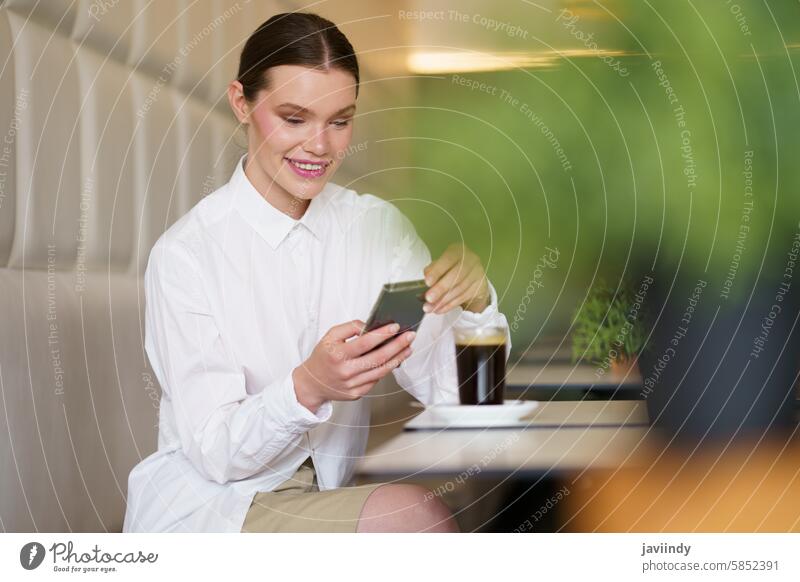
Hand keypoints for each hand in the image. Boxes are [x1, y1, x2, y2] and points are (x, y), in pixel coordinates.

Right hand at [292, 320, 416, 412]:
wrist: (312, 384)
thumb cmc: (323, 357)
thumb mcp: (330, 336)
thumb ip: (350, 327)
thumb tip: (370, 327)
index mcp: (337, 354)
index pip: (365, 342)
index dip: (382, 334)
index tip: (396, 327)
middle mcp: (345, 371)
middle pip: (378, 358)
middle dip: (397, 345)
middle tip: (409, 336)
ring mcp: (352, 385)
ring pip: (381, 371)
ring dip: (398, 359)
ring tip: (408, 348)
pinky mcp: (356, 394)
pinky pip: (376, 380)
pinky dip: (386, 369)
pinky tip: (394, 361)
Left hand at [423, 243, 490, 313]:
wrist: (472, 277)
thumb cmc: (452, 269)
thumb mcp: (441, 266)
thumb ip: (433, 271)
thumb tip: (426, 281)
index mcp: (458, 251)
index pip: (448, 260)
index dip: (437, 271)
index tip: (427, 282)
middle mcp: (470, 260)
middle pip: (456, 276)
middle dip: (440, 289)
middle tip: (429, 298)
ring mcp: (477, 273)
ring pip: (459, 289)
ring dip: (443, 300)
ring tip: (431, 307)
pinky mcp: (480, 286)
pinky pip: (463, 297)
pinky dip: (450, 305)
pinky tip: (440, 308)